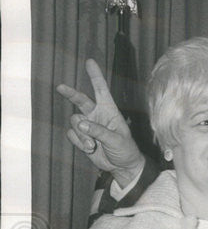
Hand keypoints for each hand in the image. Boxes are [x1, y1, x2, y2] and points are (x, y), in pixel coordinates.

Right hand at [57, 58, 145, 187]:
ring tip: (93, 145)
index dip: (95, 76)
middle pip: (81, 100)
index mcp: (110, 111)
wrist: (121, 167)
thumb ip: (98, 131)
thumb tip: (80, 123)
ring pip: (74, 121)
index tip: (90, 62)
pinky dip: (79, 142)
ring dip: (82, 134)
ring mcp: (88, 126)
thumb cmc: (125, 150)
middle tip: (61, 87)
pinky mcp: (82, 137)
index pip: (101, 90)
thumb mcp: (116, 139)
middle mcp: (97, 115)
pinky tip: (90, 149)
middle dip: (71, 93)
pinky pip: (72, 134)